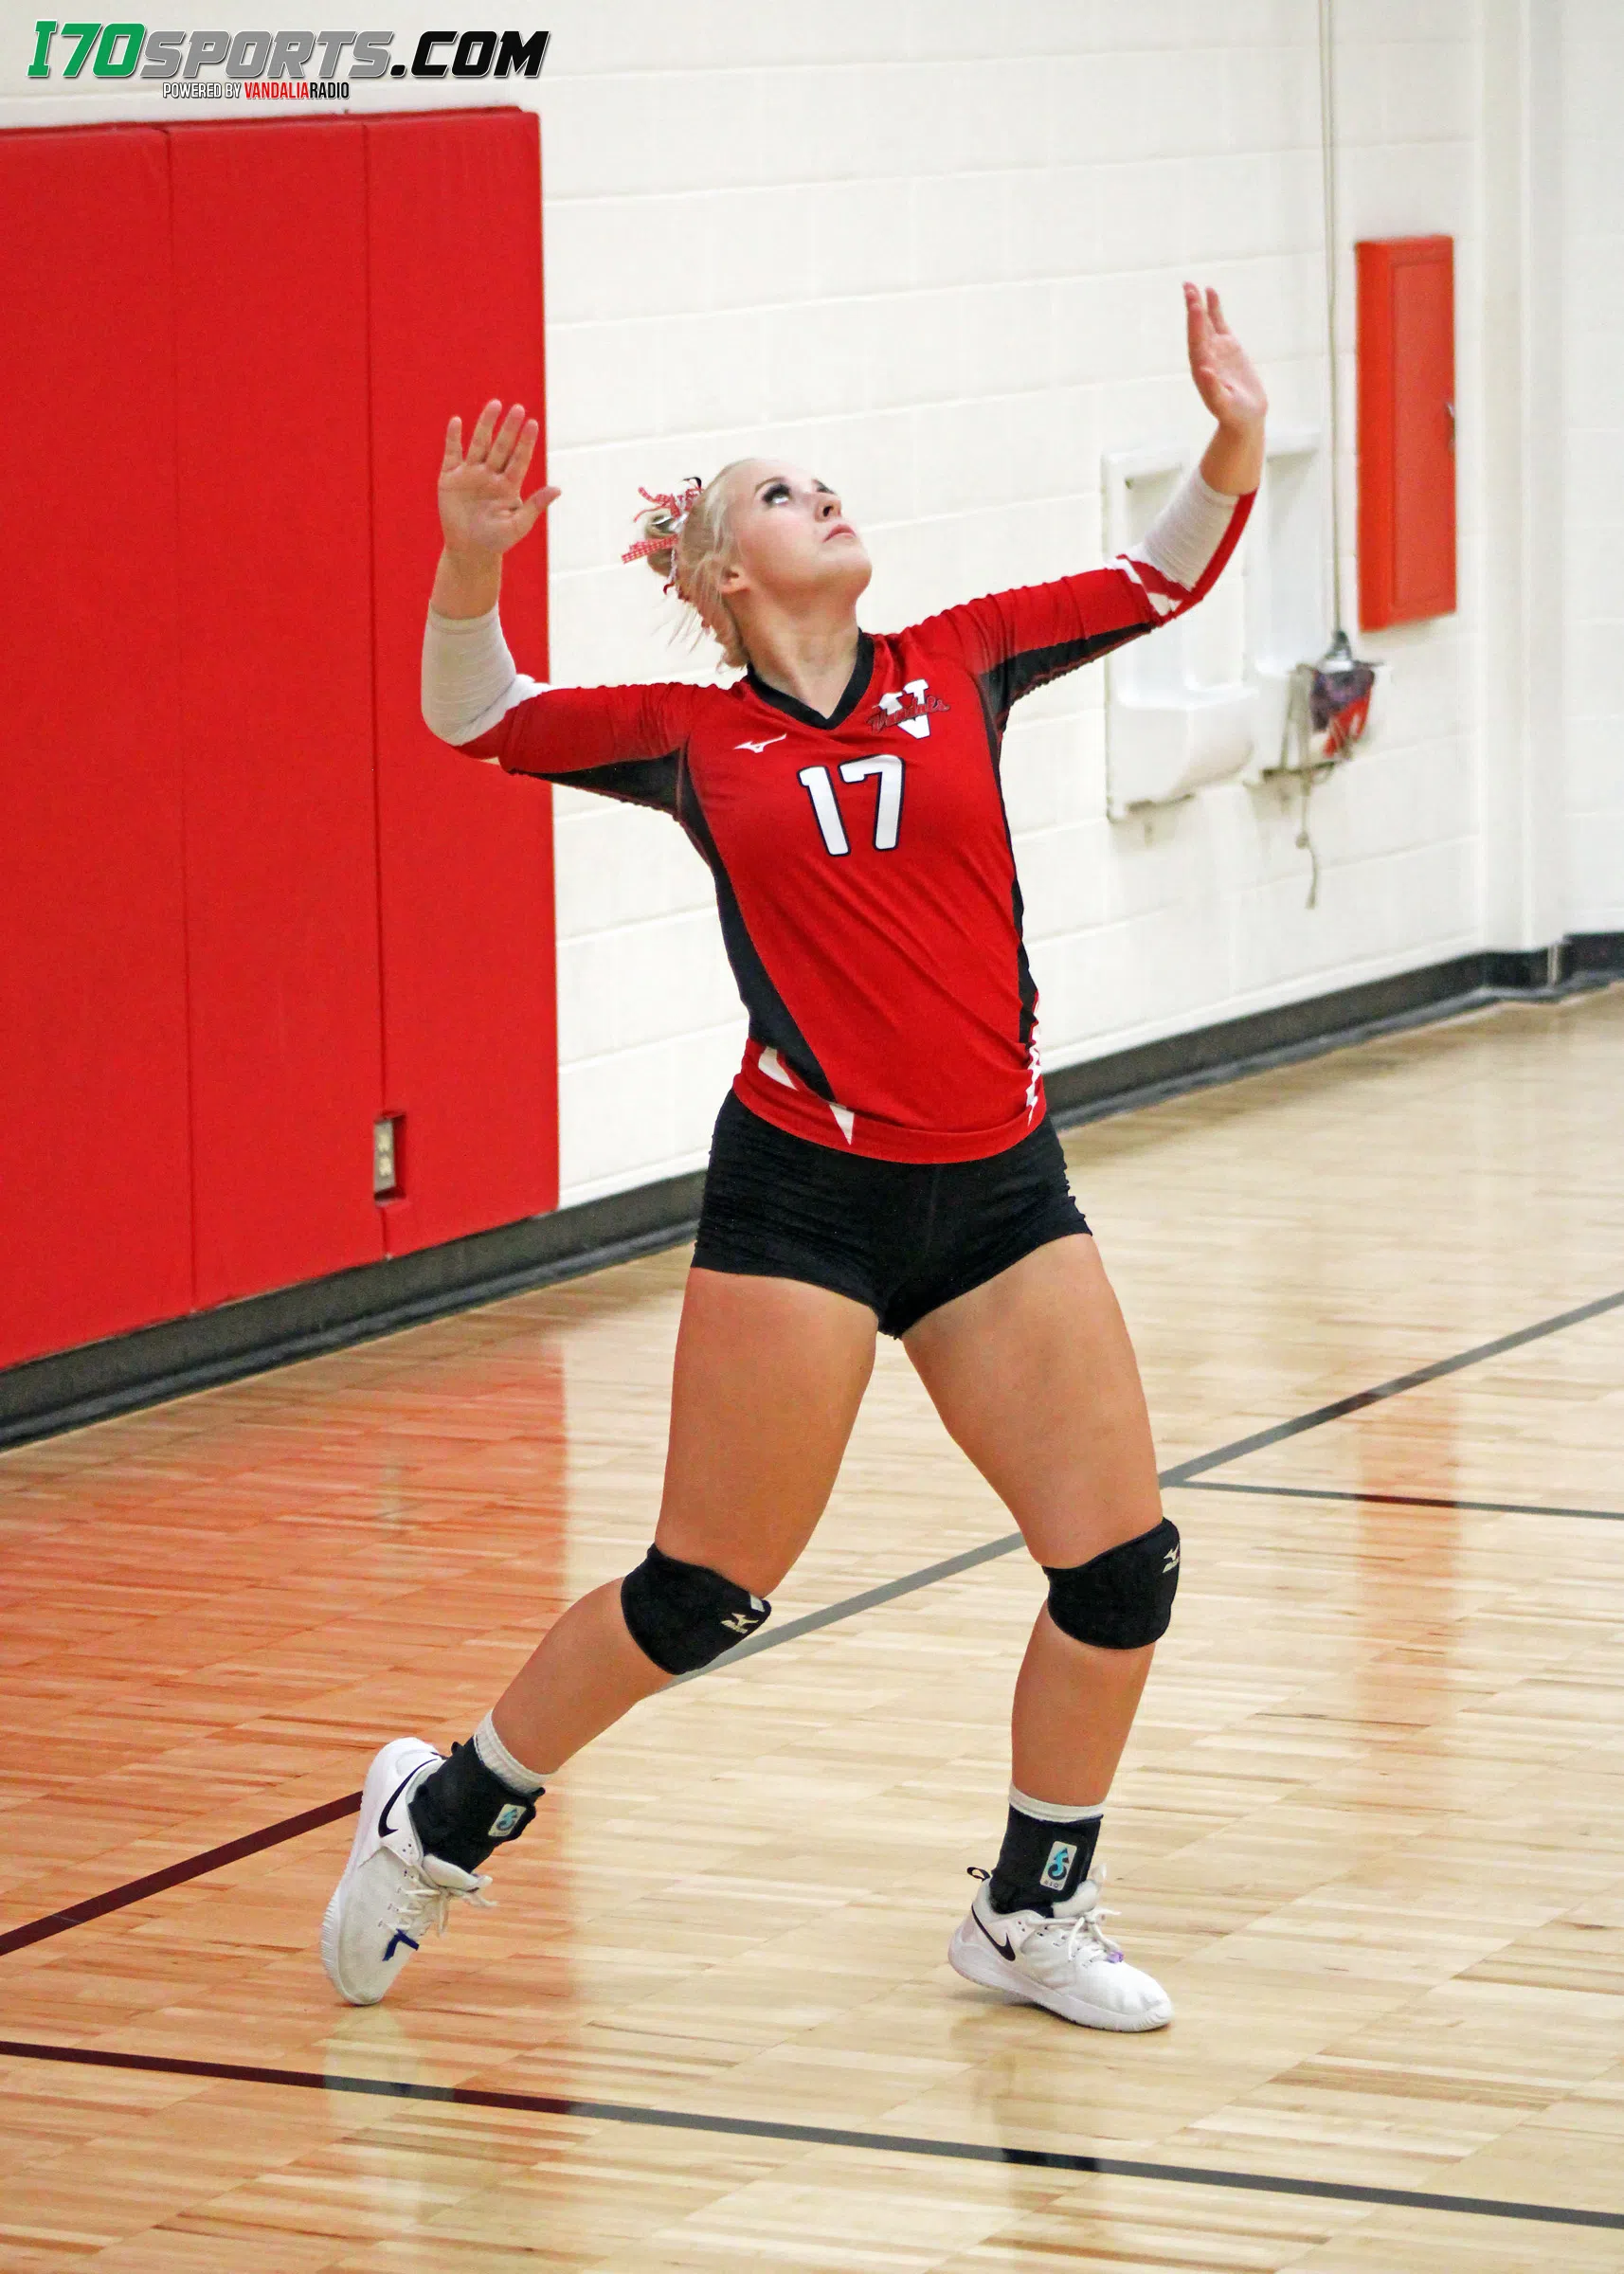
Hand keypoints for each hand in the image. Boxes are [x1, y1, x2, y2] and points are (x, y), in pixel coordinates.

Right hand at [438, 398, 558, 557]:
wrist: (468, 551)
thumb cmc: (496, 540)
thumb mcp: (517, 526)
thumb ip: (535, 506)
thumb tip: (558, 489)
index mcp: (508, 485)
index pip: (519, 459)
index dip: (526, 442)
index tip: (533, 424)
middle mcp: (490, 475)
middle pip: (501, 447)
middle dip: (509, 429)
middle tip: (519, 409)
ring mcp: (470, 474)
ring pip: (479, 444)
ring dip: (486, 424)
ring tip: (495, 404)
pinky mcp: (450, 478)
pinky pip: (452, 453)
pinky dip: (453, 438)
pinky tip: (457, 421)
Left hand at [1183, 283, 1266, 430]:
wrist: (1245, 418)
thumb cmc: (1234, 415)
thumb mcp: (1225, 405)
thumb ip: (1213, 390)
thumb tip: (1203, 371)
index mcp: (1202, 369)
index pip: (1196, 343)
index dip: (1195, 325)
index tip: (1194, 306)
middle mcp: (1205, 357)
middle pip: (1196, 329)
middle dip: (1192, 309)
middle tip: (1187, 287)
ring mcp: (1216, 350)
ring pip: (1205, 323)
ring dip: (1198, 305)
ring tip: (1191, 285)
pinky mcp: (1228, 347)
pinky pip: (1219, 323)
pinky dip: (1214, 308)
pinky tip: (1210, 292)